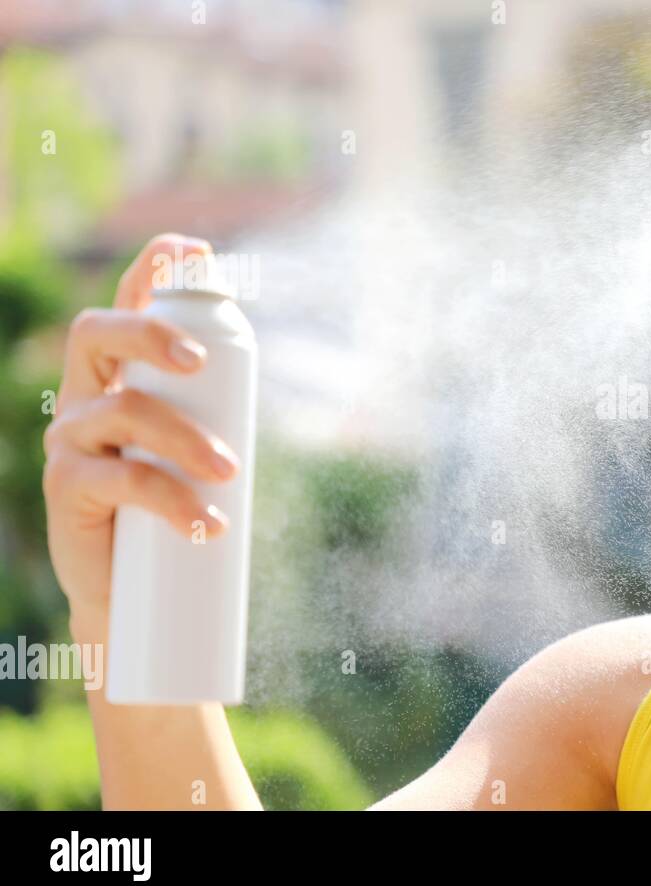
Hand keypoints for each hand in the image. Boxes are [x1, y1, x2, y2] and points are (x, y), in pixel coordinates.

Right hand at [42, 234, 240, 638]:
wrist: (134, 593)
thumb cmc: (177, 508)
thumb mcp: (199, 451)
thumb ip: (221, 412)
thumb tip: (304, 385)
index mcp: (120, 376)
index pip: (127, 306)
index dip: (153, 269)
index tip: (195, 248)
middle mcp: (86, 396)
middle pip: (98, 334)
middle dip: (150, 330)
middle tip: (201, 360)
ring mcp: (70, 441)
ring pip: (123, 410)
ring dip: (184, 437)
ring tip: (229, 472)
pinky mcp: (66, 489)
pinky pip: (121, 480)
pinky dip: (173, 499)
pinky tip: (206, 525)